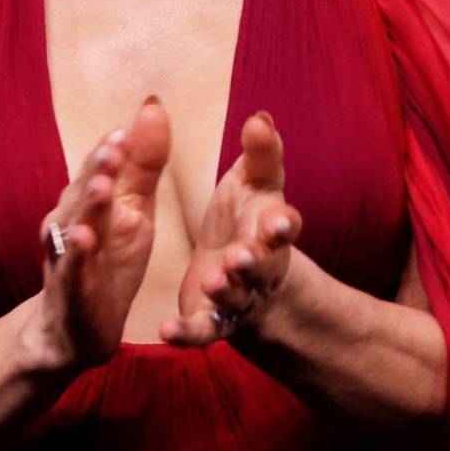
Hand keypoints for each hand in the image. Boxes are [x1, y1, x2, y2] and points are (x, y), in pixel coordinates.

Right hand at [29, 98, 170, 371]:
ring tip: (101, 186)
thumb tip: (153, 106)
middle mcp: (72, 221)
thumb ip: (143, 164)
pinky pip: (72, 270)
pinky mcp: (70, 290)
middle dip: (98, 168)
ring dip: (86, 205)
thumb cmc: (107, 260)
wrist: (78, 327)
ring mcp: (68, 255)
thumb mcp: (134, 212)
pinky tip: (85, 239)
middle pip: (84, 190)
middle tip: (115, 145)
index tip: (128, 127)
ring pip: (74, 225)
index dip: (113, 149)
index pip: (101, 168)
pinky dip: (76, 255)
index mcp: (91, 201)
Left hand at [162, 111, 301, 346]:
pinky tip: (166, 331)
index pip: (284, 227)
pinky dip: (186, 334)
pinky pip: (200, 331)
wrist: (245, 277)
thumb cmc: (250, 218)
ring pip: (233, 298)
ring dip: (225, 291)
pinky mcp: (211, 322)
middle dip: (253, 261)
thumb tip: (261, 116)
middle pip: (261, 266)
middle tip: (241, 254)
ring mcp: (238, 298)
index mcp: (271, 230)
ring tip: (213, 282)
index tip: (279, 222)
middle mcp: (260, 267)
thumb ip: (261, 154)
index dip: (282, 225)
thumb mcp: (256, 183)